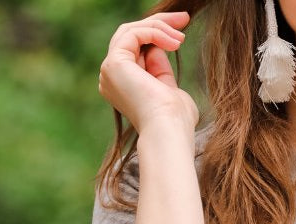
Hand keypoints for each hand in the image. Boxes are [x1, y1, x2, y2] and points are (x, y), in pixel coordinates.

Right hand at [97, 11, 198, 138]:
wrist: (169, 132)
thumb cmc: (176, 121)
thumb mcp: (171, 92)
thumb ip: (163, 74)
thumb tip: (160, 53)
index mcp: (124, 85)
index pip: (137, 49)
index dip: (159, 35)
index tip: (182, 31)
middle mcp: (112, 77)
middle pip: (131, 36)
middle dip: (159, 23)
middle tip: (185, 18)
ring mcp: (110, 70)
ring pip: (131, 31)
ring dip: (159, 27)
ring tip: (182, 36)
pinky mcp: (114, 63)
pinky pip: (133, 33)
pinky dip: (155, 33)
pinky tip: (175, 42)